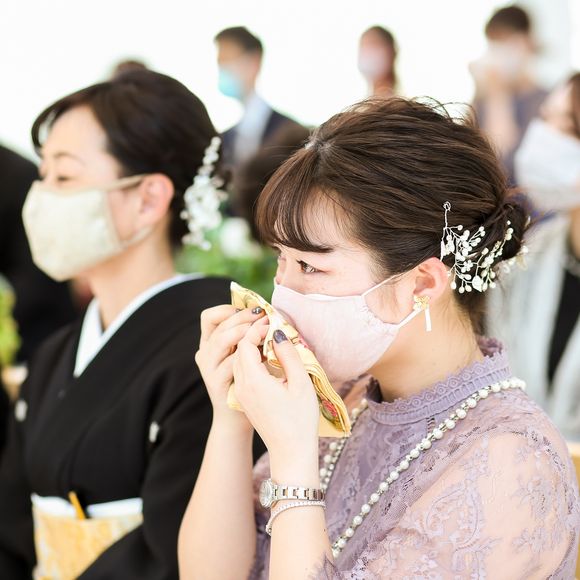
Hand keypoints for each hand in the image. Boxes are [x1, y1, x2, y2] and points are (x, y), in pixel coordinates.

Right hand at [195, 305, 265, 423]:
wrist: (238, 418)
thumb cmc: (249, 382)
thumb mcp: (245, 355)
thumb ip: (248, 335)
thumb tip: (265, 314)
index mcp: (210, 343)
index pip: (210, 317)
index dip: (229, 309)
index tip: (253, 310)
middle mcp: (205, 354)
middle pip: (219, 326)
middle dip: (244, 317)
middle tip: (264, 316)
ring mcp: (208, 369)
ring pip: (221, 341)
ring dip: (244, 332)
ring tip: (263, 331)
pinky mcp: (216, 383)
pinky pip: (229, 363)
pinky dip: (246, 355)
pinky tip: (263, 353)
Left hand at [232, 326, 319, 479]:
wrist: (291, 452)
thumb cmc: (300, 419)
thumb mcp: (301, 383)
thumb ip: (288, 354)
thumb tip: (278, 332)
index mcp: (253, 380)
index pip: (245, 343)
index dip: (257, 328)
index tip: (273, 321)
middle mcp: (242, 385)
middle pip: (238, 349)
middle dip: (251, 333)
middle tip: (269, 324)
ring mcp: (241, 393)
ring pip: (239, 360)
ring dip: (250, 346)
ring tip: (269, 337)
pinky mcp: (245, 399)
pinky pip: (242, 371)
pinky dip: (250, 359)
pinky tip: (267, 357)